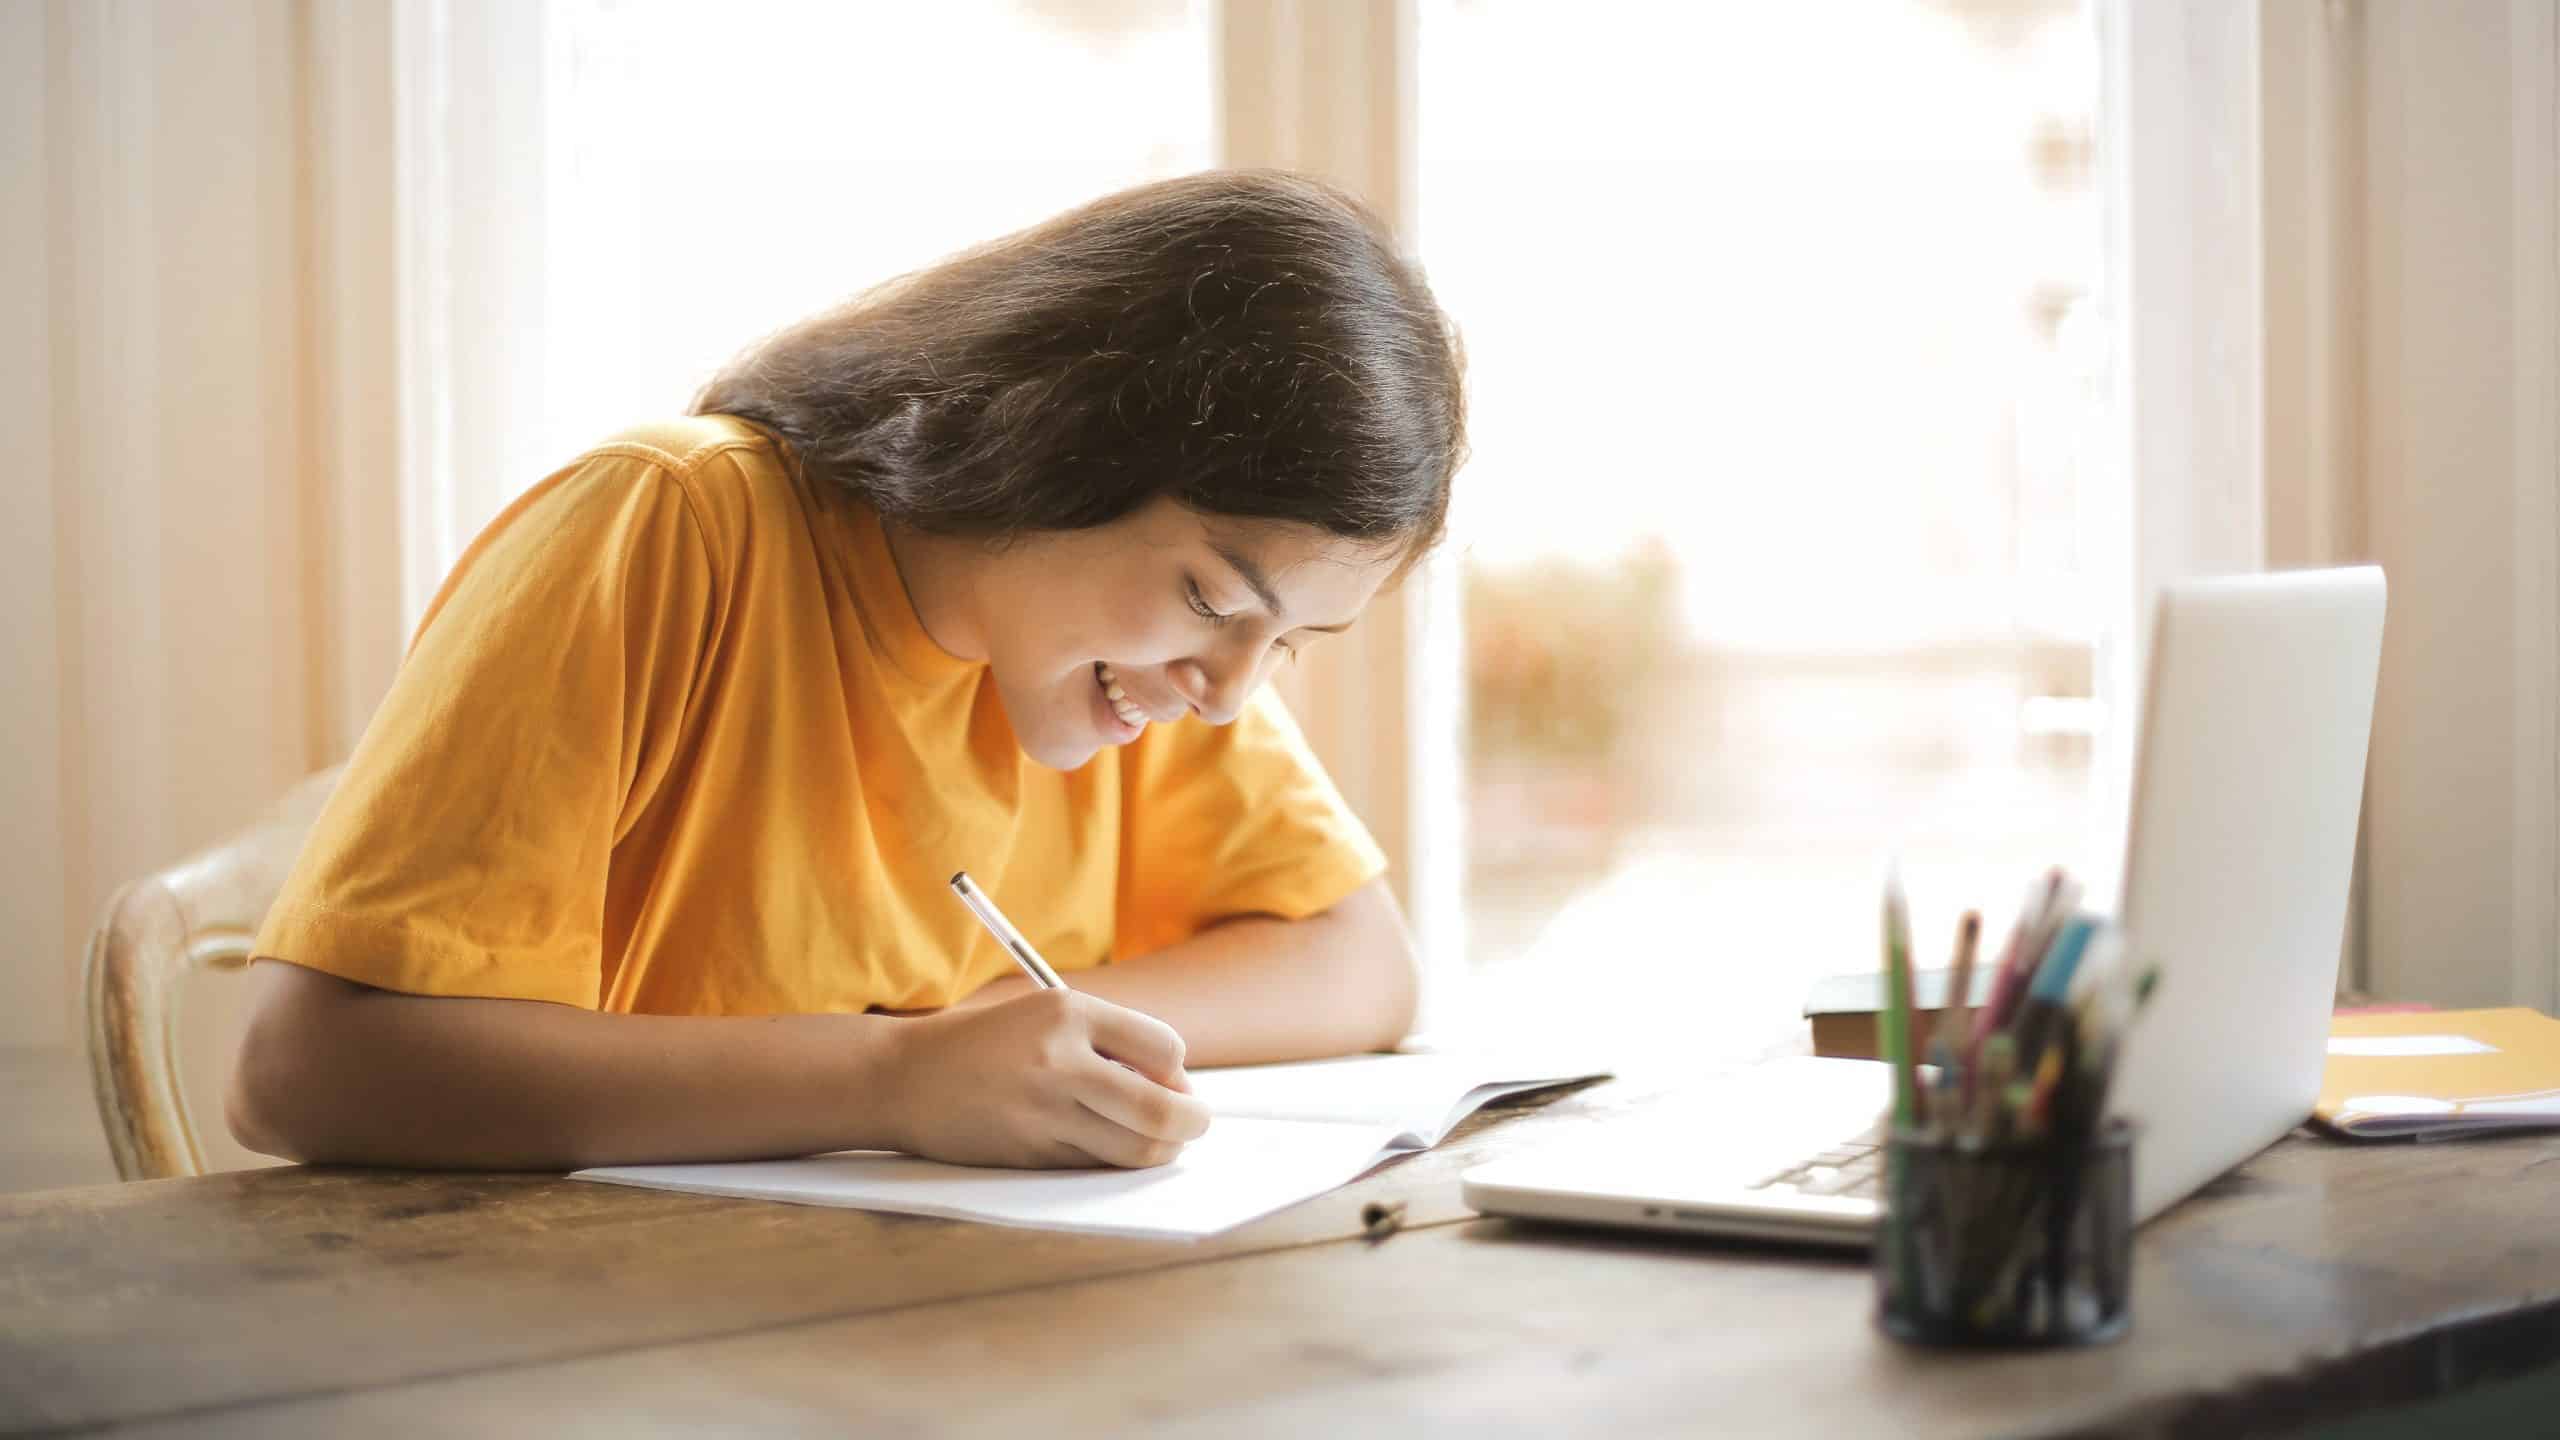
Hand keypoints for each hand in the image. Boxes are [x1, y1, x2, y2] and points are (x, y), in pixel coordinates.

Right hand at [880, 988, 1209, 1168]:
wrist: (905, 1078)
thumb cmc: (989, 1044)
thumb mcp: (1047, 1015)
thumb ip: (1110, 1041)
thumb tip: (1178, 1088)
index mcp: (1068, 1012)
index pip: (1165, 1048)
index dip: (1177, 1071)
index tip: (1169, 1079)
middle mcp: (1059, 1061)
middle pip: (1161, 1109)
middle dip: (1193, 1122)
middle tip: (1195, 1123)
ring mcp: (1043, 1112)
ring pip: (1137, 1148)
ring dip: (1163, 1149)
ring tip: (1159, 1140)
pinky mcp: (1030, 1153)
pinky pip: (1097, 1165)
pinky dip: (1116, 1160)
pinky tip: (1107, 1146)